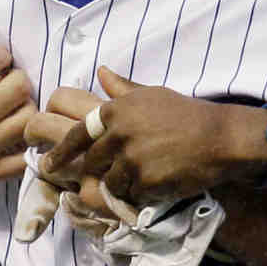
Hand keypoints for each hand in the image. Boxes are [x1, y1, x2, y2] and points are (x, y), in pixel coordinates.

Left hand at [42, 68, 266, 206]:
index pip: (78, 134)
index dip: (61, 151)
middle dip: (99, 168)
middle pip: (91, 161)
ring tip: (144, 173)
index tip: (48, 163)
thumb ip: (122, 88)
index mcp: (117, 110)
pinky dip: (139, 192)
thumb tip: (100, 71)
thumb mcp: (152, 94)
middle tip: (111, 170)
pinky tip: (157, 181)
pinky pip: (130, 194)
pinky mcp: (144, 180)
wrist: (219, 137)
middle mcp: (119, 133)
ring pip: (110, 181)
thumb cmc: (186, 113)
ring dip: (122, 182)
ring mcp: (130, 158)